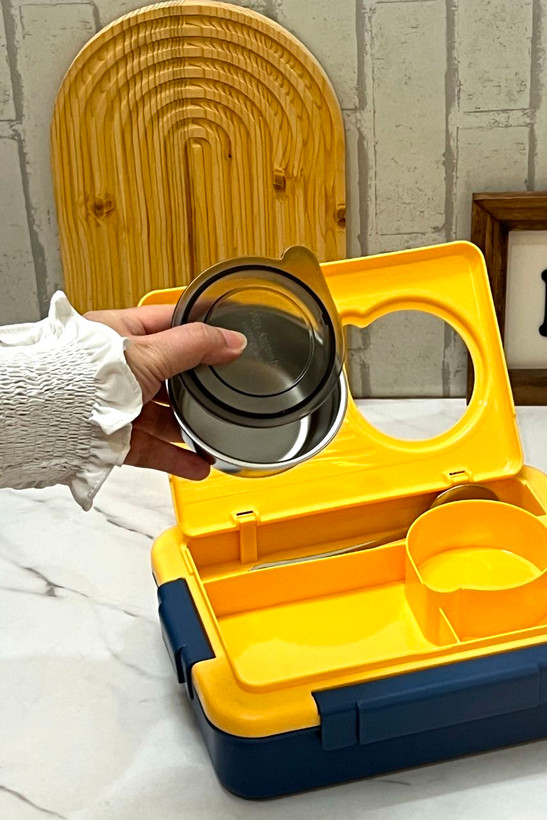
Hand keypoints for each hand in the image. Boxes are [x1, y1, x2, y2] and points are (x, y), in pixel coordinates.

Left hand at [85, 304, 245, 479]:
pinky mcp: (116, 439)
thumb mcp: (151, 352)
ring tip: (213, 434)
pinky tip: (199, 463)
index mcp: (121, 335)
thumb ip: (195, 346)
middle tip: (223, 390)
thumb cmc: (87, 376)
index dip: (198, 331)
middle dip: (195, 387)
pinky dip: (177, 457)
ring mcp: (117, 406)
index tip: (226, 339)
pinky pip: (152, 448)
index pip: (168, 325)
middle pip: (168, 376)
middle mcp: (118, 370)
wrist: (53, 420)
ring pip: (160, 416)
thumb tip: (232, 340)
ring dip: (188, 427)